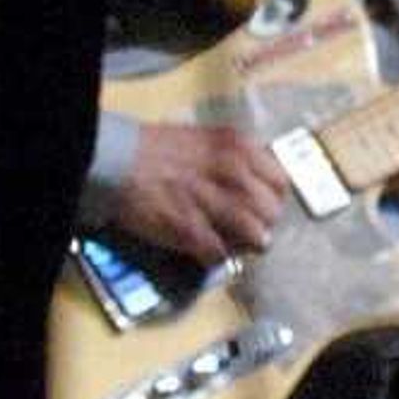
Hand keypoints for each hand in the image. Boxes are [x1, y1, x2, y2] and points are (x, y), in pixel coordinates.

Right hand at [105, 122, 291, 262]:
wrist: (118, 160)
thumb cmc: (159, 149)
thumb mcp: (208, 140)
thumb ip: (236, 159)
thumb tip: (257, 184)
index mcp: (238, 146)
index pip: (280, 180)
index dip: (274, 198)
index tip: (265, 207)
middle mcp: (232, 171)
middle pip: (271, 211)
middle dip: (265, 224)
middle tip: (254, 231)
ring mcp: (212, 202)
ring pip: (254, 234)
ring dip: (249, 244)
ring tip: (240, 246)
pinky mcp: (190, 229)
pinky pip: (221, 253)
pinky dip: (220, 257)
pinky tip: (211, 251)